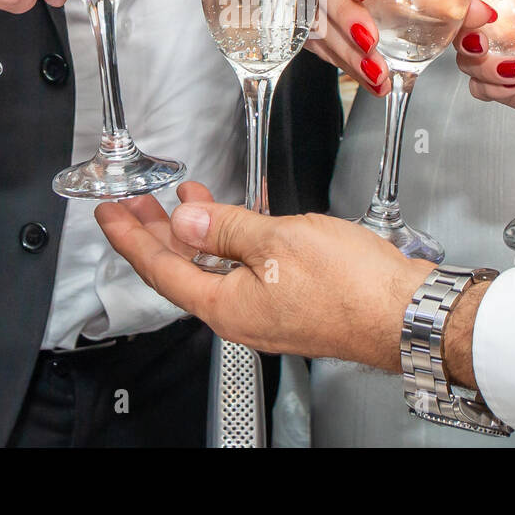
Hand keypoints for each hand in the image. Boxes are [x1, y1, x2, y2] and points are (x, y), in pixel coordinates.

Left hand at [94, 182, 432, 370]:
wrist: (405, 313)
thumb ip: (227, 227)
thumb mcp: (277, 240)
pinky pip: (245, 269)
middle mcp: (241, 315)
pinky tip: (240, 218)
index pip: (160, 268)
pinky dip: (232, 240)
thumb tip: (187, 220)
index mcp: (226, 305)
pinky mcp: (291, 304)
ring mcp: (266, 312)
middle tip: (135, 202)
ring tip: (184, 198)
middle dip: (157, 230)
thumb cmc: (352, 287)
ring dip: (197, 230)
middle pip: (183, 269)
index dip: (130, 237)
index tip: (109, 213)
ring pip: (215, 267)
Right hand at [453, 0, 514, 116]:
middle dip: (466, 40)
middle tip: (484, 43)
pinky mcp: (507, 88)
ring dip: (484, 69)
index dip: (468, 5)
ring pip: (469, 65)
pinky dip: (494, 89)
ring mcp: (501, 60)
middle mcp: (501, 32)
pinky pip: (483, 91)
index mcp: (514, 4)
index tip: (482, 10)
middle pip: (461, 34)